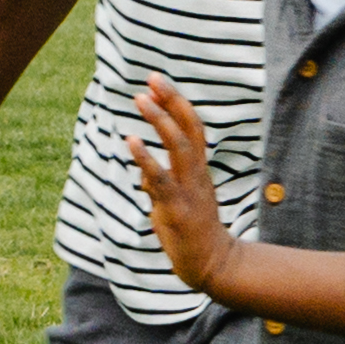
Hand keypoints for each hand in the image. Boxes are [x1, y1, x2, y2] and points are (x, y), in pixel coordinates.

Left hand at [125, 77, 239, 298]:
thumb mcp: (178, 201)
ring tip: (140, 100)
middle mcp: (196, 174)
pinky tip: (132, 140)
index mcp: (199, 170)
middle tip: (152, 78)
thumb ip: (161, 184)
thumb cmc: (194, 232)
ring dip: (159, 120)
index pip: (192, 127)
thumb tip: (144, 174)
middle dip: (171, 101)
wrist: (212, 265)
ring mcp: (188, 190)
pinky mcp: (177, 209)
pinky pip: (161, 178)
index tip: (158, 82)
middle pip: (189, 128)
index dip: (176, 103)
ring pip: (179, 146)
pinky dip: (146, 157)